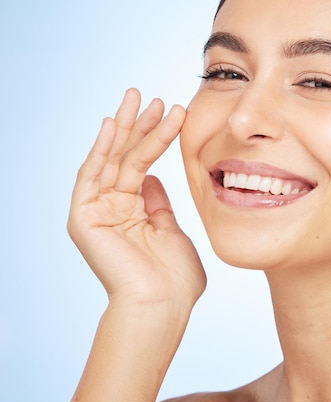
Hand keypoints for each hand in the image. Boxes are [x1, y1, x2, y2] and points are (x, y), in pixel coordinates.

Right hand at [68, 89, 205, 312]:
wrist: (163, 305)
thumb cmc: (175, 280)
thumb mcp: (172, 232)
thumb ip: (160, 205)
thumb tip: (154, 179)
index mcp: (134, 213)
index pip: (142, 166)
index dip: (156, 138)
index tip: (173, 113)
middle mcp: (113, 209)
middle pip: (125, 158)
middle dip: (140, 125)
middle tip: (153, 96)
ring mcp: (97, 212)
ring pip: (111, 160)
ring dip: (125, 128)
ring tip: (138, 97)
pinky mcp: (84, 217)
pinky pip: (91, 175)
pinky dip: (101, 149)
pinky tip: (113, 123)